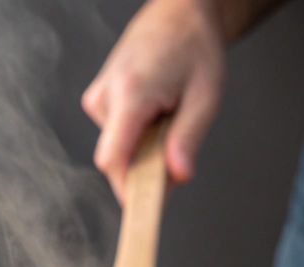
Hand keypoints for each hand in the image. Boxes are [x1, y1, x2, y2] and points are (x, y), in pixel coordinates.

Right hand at [82, 0, 225, 200]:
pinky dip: (136, 138)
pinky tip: (152, 114)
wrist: (177, 14)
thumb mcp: (205, 96)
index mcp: (131, 92)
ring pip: (118, 152)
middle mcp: (106, 96)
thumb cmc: (193, 49)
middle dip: (145, 168)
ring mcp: (97, 100)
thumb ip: (188, 138)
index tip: (145, 209)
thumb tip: (178, 176)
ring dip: (142, 150)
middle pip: (117, 162)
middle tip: (175, 149)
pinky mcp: (97, 104)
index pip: (113, 160)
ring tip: (165, 117)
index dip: (128, 189)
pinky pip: (116, 139)